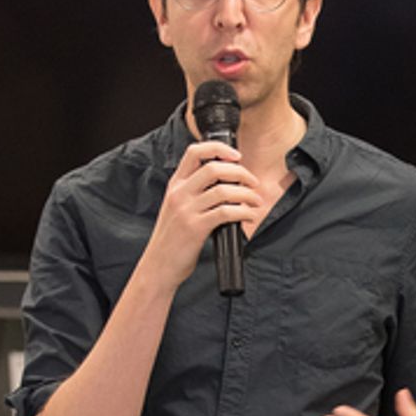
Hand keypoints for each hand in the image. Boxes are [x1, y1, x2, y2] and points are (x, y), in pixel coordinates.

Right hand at [144, 140, 270, 287]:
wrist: (159, 266)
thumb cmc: (172, 240)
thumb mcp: (176, 208)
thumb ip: (194, 193)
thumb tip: (226, 184)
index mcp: (175, 185)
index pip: (194, 152)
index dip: (219, 148)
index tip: (237, 156)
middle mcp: (179, 194)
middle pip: (214, 168)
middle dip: (241, 172)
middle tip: (253, 182)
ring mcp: (186, 210)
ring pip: (224, 190)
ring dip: (247, 194)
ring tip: (256, 201)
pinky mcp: (195, 228)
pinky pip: (226, 212)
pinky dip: (243, 212)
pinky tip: (249, 216)